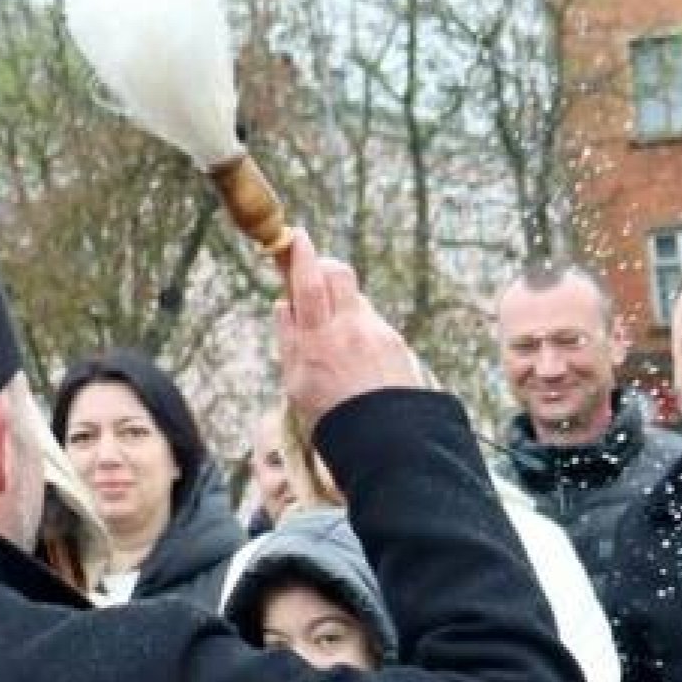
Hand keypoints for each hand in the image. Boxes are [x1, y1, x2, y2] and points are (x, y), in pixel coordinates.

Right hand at [275, 229, 426, 426]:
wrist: (387, 444)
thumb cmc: (333, 419)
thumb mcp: (296, 385)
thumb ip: (288, 340)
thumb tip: (283, 304)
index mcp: (318, 341)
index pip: (309, 283)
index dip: (302, 254)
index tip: (297, 236)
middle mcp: (350, 331)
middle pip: (339, 273)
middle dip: (324, 267)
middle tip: (314, 277)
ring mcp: (377, 334)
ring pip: (356, 299)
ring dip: (343, 303)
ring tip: (337, 338)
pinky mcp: (398, 344)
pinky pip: (374, 324)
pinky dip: (362, 330)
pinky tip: (361, 361)